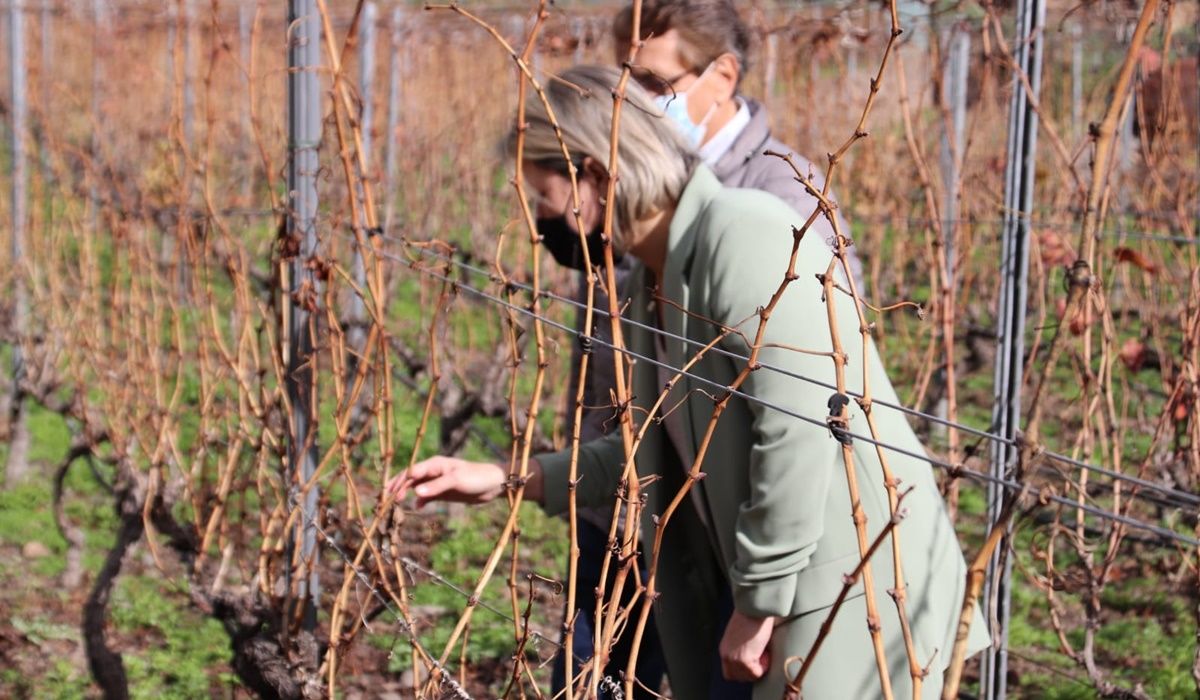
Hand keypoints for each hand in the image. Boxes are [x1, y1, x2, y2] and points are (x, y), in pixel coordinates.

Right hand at [385, 456, 509, 508]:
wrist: (493, 484)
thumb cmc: (475, 477)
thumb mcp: (455, 481)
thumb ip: (436, 487)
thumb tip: (415, 493)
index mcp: (434, 464)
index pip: (410, 472)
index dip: (398, 482)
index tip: (388, 493)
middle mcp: (433, 471)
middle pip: (410, 479)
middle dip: (397, 487)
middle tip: (386, 500)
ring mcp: (437, 482)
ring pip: (416, 487)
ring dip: (406, 494)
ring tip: (396, 504)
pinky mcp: (443, 492)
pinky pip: (427, 495)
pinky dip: (420, 500)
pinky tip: (416, 507)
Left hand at [719, 608, 774, 682]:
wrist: (754, 608)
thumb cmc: (751, 616)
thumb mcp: (739, 635)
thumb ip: (739, 648)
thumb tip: (752, 658)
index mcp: (724, 649)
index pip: (729, 673)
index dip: (743, 670)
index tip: (754, 660)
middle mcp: (726, 656)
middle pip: (739, 677)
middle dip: (751, 671)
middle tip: (761, 656)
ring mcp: (734, 659)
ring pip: (749, 676)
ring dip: (759, 667)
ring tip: (763, 650)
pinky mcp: (744, 660)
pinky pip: (757, 672)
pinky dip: (764, 664)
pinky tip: (765, 650)